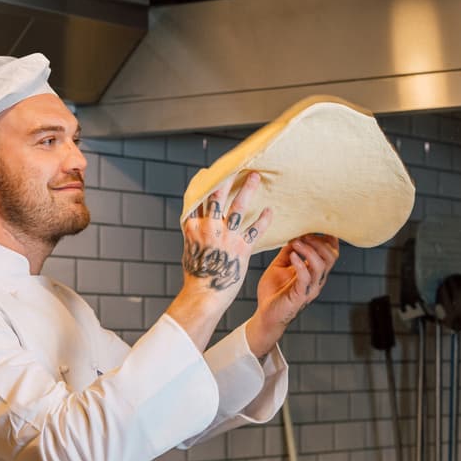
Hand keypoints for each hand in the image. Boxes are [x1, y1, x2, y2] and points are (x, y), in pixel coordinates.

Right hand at [166, 172, 271, 349]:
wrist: (205, 295)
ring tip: (256, 177)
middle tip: (238, 165)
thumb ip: (195, 233)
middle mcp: (208, 229)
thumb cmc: (198, 275)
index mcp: (193, 228)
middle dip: (227, 179)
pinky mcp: (240, 249)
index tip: (209, 171)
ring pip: (237, 207)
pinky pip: (255, 230)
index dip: (202, 183)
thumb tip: (197, 222)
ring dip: (248, 190)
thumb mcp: (190, 250)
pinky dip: (263, 219)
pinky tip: (270, 210)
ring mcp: (225, 237)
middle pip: (216, 197)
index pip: (197, 199)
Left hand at [246, 234, 339, 356]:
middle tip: (303, 235)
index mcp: (314, 272)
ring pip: (321, 265)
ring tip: (296, 242)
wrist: (265, 315)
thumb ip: (288, 252)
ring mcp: (310, 289)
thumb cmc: (273, 292)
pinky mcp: (300, 296)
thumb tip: (294, 235)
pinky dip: (300, 264)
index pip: (331, 253)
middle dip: (319, 242)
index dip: (327, 238)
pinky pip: (306, 278)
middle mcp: (316, 280)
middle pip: (331, 257)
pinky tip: (292, 256)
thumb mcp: (280, 266)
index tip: (313, 227)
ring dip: (309, 250)